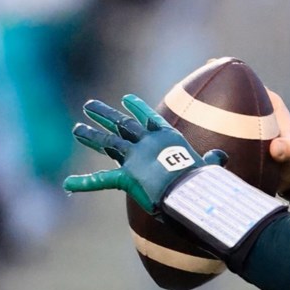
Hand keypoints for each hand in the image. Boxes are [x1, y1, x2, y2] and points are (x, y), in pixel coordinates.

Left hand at [63, 94, 227, 213]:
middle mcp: (148, 142)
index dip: (137, 108)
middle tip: (90, 106)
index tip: (126, 99)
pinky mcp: (126, 176)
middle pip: (122, 124)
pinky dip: (84, 183)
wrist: (191, 190)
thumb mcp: (209, 165)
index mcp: (168, 137)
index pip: (149, 118)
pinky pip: (102, 180)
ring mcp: (135, 157)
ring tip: (77, 128)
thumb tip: (221, 157)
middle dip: (105, 114)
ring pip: (108, 143)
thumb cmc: (203, 178)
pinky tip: (67, 184)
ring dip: (90, 135)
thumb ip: (212, 160)